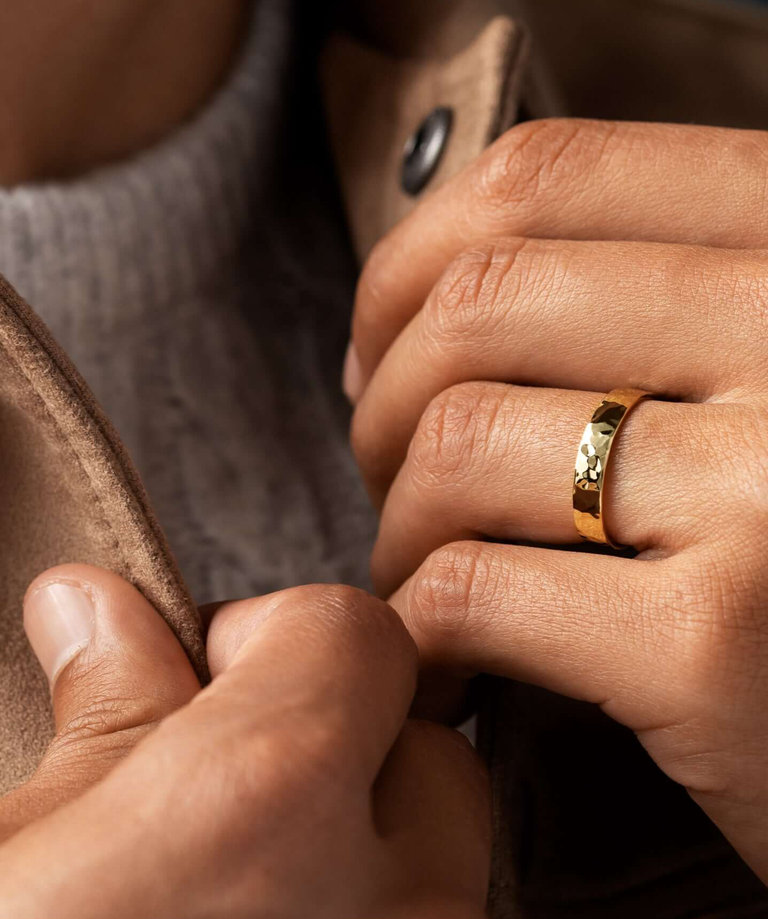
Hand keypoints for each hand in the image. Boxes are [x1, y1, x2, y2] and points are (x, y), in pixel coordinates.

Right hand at [0, 566, 489, 917]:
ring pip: (448, 857)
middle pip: (424, 749)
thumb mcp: (15, 850)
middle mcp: (389, 901)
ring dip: (365, 842)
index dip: (272, 638)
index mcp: (268, 799)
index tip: (203, 675)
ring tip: (247, 875)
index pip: (353, 629)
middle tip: (228, 785)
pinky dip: (375, 909)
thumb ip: (96, 715)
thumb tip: (97, 610)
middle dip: (338, 745)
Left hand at [346, 119, 767, 883]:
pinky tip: (446, 667)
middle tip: (388, 481)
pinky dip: (421, 629)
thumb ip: (636, 303)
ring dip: (399, 526)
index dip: (412, 260)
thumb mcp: (753, 370)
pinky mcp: (717, 645)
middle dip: (386, 404)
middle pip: (480, 305)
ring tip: (419, 577)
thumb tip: (421, 303)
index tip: (378, 352)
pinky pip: (474, 592)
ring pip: (459, 445)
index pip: (545, 177)